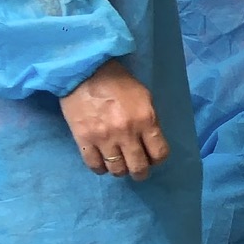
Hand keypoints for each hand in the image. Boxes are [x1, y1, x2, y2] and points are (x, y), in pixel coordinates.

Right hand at [61, 59, 169, 179]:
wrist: (84, 72)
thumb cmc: (118, 81)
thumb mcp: (144, 97)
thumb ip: (149, 120)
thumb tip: (150, 141)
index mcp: (146, 120)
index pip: (159, 153)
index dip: (158, 159)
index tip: (153, 158)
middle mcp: (126, 133)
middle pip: (138, 167)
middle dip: (141, 172)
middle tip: (138, 170)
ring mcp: (104, 138)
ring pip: (117, 169)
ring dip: (120, 170)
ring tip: (120, 165)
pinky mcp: (83, 140)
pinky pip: (94, 165)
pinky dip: (100, 168)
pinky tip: (103, 164)